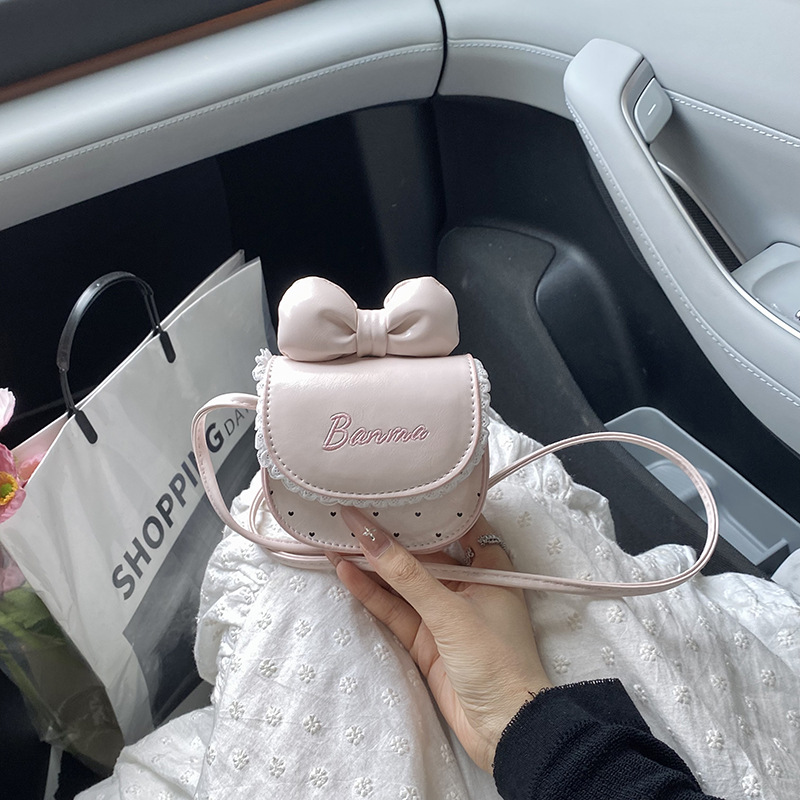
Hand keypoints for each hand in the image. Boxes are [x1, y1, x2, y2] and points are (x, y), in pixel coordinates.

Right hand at [331, 509, 551, 771]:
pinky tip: (345, 571)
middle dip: (392, 535)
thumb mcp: (451, 611)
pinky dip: (371, 592)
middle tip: (357, 509)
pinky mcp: (425, 640)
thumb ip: (408, 575)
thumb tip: (370, 535)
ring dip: (373, 563)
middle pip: (424, 554)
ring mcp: (443, 614)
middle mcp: (467, 585)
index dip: (429, 508)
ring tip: (337, 536)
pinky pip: (394, 609)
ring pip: (403, 582)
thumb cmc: (495, 658)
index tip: (399, 487)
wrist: (507, 731)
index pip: (459, 525)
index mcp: (490, 567)